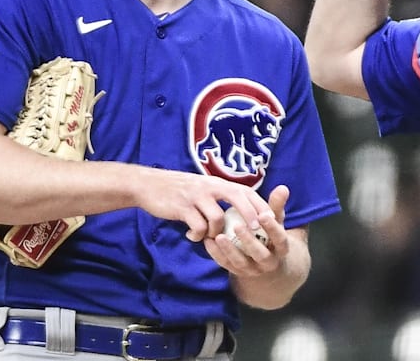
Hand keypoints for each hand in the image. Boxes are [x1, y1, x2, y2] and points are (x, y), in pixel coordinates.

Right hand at [137, 170, 270, 242]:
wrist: (149, 185)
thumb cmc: (179, 190)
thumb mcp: (203, 187)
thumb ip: (220, 196)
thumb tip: (240, 211)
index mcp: (217, 183)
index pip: (245, 191)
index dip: (260, 204)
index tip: (271, 218)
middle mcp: (209, 186)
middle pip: (237, 197)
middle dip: (249, 215)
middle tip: (254, 231)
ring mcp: (196, 196)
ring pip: (217, 218)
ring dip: (215, 232)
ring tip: (207, 236)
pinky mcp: (182, 208)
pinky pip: (197, 227)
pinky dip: (197, 236)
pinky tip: (190, 236)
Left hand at [204, 185, 290, 276]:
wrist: (265, 259)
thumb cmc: (270, 233)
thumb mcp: (275, 220)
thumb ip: (276, 205)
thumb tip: (283, 187)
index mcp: (281, 248)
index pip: (280, 239)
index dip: (272, 228)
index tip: (262, 215)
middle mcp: (269, 262)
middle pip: (261, 255)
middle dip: (249, 241)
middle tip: (238, 226)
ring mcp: (253, 270)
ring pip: (241, 263)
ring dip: (229, 250)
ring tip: (218, 236)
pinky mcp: (238, 272)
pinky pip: (226, 265)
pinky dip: (217, 254)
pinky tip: (209, 241)